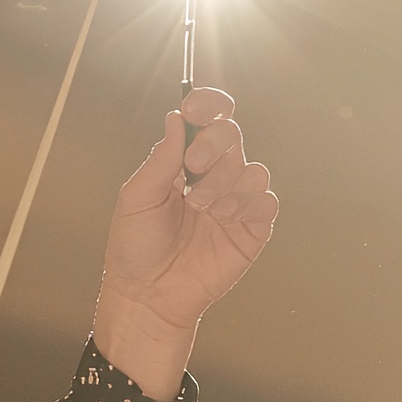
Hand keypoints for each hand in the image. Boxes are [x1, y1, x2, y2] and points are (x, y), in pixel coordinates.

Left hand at [92, 88, 277, 399]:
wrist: (147, 296)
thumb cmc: (135, 249)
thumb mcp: (136, 199)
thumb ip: (160, 159)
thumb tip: (176, 118)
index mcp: (183, 164)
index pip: (206, 121)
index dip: (209, 106)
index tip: (197, 107)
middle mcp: (213, 177)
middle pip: (232, 136)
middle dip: (213, 145)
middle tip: (192, 166)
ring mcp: (234, 203)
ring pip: (251, 168)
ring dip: (226, 183)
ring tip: (201, 209)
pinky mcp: (252, 229)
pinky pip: (266, 200)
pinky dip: (249, 202)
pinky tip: (225, 217)